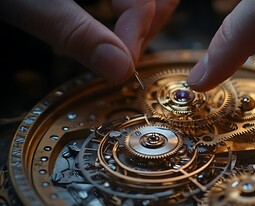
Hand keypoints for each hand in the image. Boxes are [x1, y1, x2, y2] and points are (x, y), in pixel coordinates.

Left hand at [1, 0, 178, 81]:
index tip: (122, 63)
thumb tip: (120, 70)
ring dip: (143, 20)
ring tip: (122, 45)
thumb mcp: (26, 0)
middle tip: (125, 56)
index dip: (139, 32)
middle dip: (148, 26)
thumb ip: (73, 31)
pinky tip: (115, 26)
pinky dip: (129, 12)